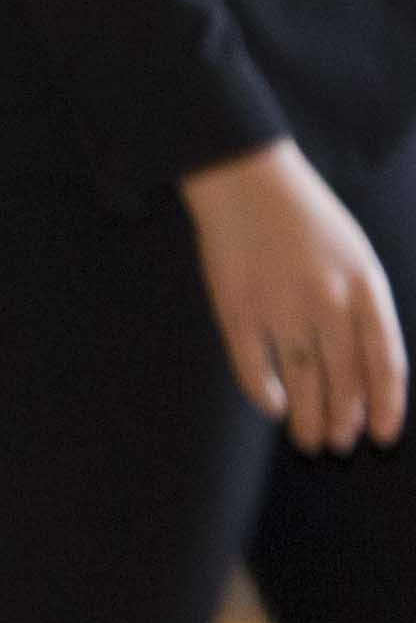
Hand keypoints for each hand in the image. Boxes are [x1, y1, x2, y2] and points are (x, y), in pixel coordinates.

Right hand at [181, 139, 408, 454]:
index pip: (384, 362)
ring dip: (307, 418)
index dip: (386, 405)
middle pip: (344, 379)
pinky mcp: (236, 308)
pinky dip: (264, 391)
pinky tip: (271, 405)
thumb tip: (362, 367)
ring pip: (302, 380)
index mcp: (364, 287)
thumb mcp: (355, 257)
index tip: (382, 435)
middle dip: (344, 420)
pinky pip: (253, 365)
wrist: (245, 179)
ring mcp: (280, 306)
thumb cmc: (305, 219)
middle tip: (337, 443)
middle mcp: (328, 301)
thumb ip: (363, 308)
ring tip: (307, 439)